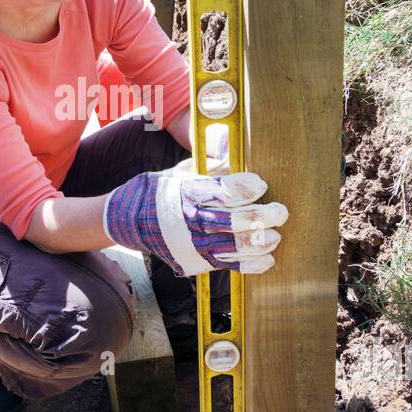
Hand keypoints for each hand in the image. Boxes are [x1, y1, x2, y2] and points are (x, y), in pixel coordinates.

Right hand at [104, 166, 287, 277]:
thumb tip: (233, 147)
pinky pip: (228, 264)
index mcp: (189, 192)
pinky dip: (250, 264)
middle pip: (234, 220)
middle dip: (263, 216)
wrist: (130, 220)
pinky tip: (267, 259)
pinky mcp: (196, 260)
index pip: (223, 190)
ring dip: (260, 241)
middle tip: (280, 212)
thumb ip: (211, 164)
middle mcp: (191, 219)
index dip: (246, 187)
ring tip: (275, 236)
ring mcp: (193, 243)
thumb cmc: (163, 190)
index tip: (261, 184)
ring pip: (234, 246)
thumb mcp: (182, 171)